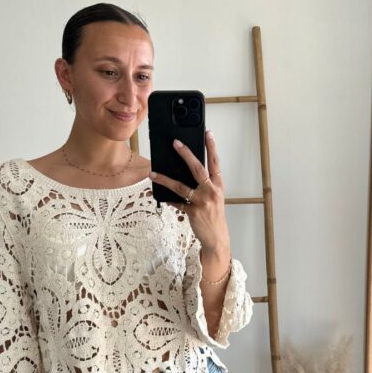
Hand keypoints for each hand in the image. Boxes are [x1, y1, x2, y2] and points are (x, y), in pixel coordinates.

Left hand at [149, 130, 229, 253]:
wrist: (217, 238)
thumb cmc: (214, 216)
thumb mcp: (214, 198)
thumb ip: (204, 185)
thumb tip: (186, 173)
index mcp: (218, 185)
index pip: (215, 163)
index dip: (212, 148)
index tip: (207, 134)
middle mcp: (211, 191)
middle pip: (198, 168)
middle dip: (186, 154)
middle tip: (176, 143)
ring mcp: (202, 201)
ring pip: (181, 186)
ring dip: (165, 179)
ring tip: (153, 173)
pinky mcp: (193, 212)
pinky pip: (177, 202)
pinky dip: (169, 199)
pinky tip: (160, 195)